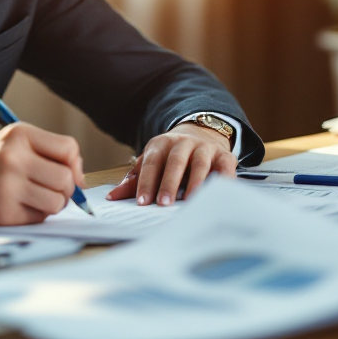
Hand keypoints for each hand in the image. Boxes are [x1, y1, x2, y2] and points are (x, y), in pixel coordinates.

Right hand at [0, 122, 84, 224]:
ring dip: (53, 203)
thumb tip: (82, 179)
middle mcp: (13, 159)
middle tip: (51, 187)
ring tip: (36, 196)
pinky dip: (36, 214)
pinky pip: (40, 218)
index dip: (74, 164)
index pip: (69, 149)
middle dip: (65, 188)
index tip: (68, 172)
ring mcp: (8, 188)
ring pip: (58, 202)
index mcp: (19, 135)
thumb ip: (50, 151)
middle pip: (66, 179)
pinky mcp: (4, 213)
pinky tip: (19, 205)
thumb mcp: (15, 141)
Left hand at [106, 122, 236, 205]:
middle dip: (169, 183)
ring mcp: (205, 148)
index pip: (151, 163)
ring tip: (190, 201)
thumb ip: (134, 180)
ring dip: (195, 182)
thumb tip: (112, 197)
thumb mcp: (151, 162)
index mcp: (161, 144)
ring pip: (200, 163)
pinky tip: (217, 195)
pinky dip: (223, 180)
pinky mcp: (225, 156)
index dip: (146, 182)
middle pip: (175, 162)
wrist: (201, 134)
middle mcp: (183, 143)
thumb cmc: (170, 157)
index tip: (142, 202)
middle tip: (163, 203)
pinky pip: (225, 167)